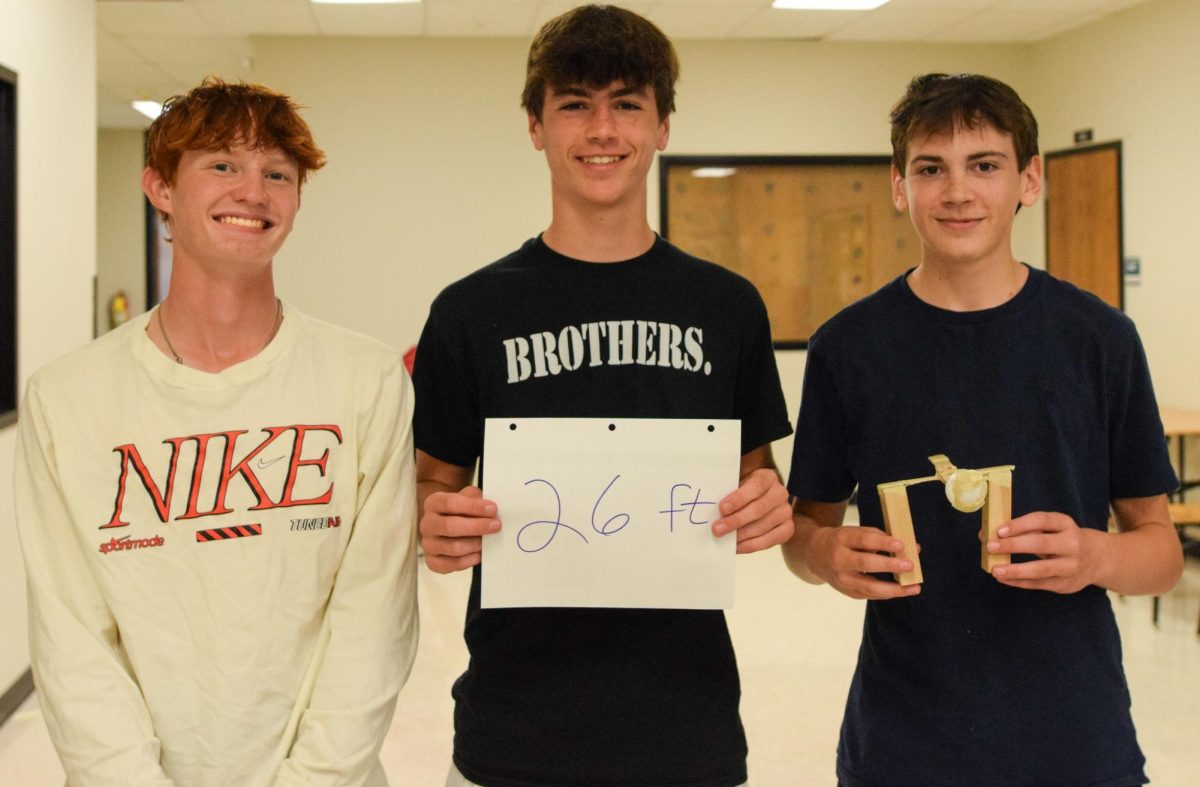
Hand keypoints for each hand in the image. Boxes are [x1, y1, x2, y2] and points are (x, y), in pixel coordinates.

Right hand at [420, 485, 499, 573]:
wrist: (450, 527)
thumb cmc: (462, 511)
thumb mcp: (468, 497)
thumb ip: (476, 499)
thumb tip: (490, 509)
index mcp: (433, 503)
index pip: (450, 503)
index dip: (473, 507)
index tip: (492, 509)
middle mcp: (427, 524)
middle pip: (450, 527)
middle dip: (477, 526)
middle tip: (496, 526)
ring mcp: (428, 544)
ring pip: (454, 547)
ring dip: (476, 544)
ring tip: (488, 540)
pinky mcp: (433, 562)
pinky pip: (453, 564)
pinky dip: (470, 560)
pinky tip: (480, 554)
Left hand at [712, 468, 791, 552]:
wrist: (760, 501)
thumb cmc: (743, 493)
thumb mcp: (736, 484)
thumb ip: (728, 492)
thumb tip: (710, 508)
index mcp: (767, 477)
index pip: (755, 486)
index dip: (739, 498)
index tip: (722, 508)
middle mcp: (780, 493)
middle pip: (758, 509)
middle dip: (736, 520)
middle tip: (717, 529)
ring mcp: (786, 511)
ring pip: (764, 526)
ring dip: (742, 535)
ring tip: (725, 540)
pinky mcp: (788, 528)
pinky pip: (771, 540)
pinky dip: (752, 545)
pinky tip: (737, 547)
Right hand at [805, 525, 919, 599]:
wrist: (815, 556)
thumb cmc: (842, 541)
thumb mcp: (855, 532)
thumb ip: (881, 538)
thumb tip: (913, 548)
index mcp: (842, 539)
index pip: (863, 540)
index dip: (882, 542)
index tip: (901, 544)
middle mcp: (839, 559)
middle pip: (865, 563)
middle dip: (889, 565)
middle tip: (909, 565)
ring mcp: (842, 579)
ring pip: (868, 586)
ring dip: (893, 588)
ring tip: (913, 587)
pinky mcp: (847, 592)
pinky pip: (870, 595)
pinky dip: (888, 593)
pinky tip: (903, 590)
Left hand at [987, 511, 1099, 592]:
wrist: (1097, 559)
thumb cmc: (1062, 539)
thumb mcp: (1051, 528)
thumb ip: (1023, 529)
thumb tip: (985, 534)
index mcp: (1065, 524)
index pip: (1041, 520)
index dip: (1019, 524)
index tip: (999, 530)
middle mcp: (1071, 544)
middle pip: (1040, 543)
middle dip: (1013, 545)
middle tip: (991, 546)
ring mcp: (1070, 566)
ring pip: (1040, 569)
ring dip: (1015, 570)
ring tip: (995, 570)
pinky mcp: (1065, 584)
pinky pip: (1039, 584)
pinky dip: (1019, 582)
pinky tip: (1004, 579)